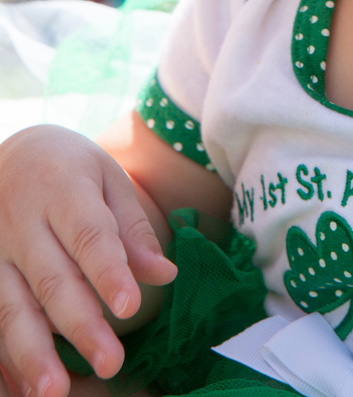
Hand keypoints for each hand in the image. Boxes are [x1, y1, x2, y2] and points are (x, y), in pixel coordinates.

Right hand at [0, 125, 175, 396]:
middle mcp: (21, 221)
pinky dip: (3, 357)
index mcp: (62, 189)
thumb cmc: (70, 168)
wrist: (12, 152)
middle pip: (52, 279)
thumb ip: (133, 228)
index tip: (130, 308)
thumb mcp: (107, 178)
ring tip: (54, 392)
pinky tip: (21, 389)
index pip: (88, 235)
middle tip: (110, 363)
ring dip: (31, 354)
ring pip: (10, 307)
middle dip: (80, 325)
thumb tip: (165, 275)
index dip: (108, 272)